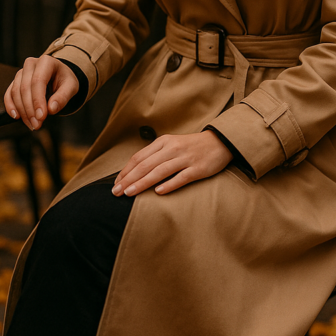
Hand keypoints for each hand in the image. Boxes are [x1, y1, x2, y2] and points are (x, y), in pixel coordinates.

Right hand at [4, 55, 79, 130]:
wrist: (60, 76)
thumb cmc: (65, 80)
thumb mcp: (71, 87)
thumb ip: (63, 97)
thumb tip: (51, 109)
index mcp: (46, 61)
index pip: (38, 81)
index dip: (38, 100)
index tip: (41, 117)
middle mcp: (31, 64)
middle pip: (25, 88)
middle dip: (30, 109)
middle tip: (37, 124)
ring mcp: (21, 72)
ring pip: (16, 92)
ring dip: (22, 111)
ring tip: (32, 124)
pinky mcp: (15, 81)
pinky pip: (9, 94)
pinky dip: (11, 106)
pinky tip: (16, 116)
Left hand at [112, 131, 232, 196]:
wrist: (219, 142)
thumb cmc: (191, 147)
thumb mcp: (170, 145)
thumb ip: (155, 155)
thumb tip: (134, 172)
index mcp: (163, 142)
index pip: (139, 157)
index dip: (125, 171)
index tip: (115, 184)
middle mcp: (172, 149)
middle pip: (146, 165)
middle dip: (129, 179)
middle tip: (116, 192)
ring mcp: (185, 158)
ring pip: (160, 171)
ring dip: (143, 183)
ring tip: (130, 193)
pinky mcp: (198, 168)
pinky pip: (181, 177)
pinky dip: (169, 185)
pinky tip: (158, 192)